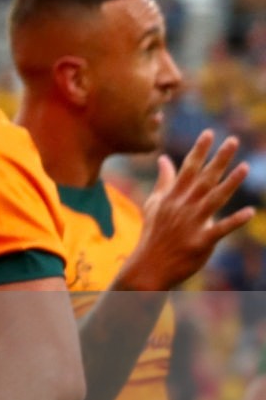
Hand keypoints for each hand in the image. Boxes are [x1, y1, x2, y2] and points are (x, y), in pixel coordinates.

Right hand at [123, 132, 253, 292]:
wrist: (149, 266)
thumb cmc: (154, 233)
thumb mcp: (154, 204)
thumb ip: (163, 181)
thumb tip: (164, 158)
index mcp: (173, 197)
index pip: (187, 169)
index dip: (199, 150)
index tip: (209, 133)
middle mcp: (183, 206)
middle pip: (204, 179)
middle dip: (218, 159)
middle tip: (232, 140)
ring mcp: (192, 224)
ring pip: (214, 200)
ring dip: (230, 183)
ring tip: (244, 167)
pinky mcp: (200, 242)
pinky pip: (221, 229)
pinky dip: (235, 221)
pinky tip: (250, 212)